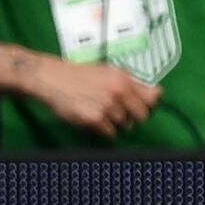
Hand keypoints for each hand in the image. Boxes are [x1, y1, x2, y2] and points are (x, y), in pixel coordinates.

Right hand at [35, 55, 157, 137]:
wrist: (51, 79)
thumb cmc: (79, 75)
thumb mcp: (108, 71)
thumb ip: (129, 82)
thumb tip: (153, 94)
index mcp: (124, 79)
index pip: (153, 97)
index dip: (150, 103)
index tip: (145, 106)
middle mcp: (118, 92)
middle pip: (143, 116)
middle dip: (135, 117)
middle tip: (123, 113)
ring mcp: (107, 107)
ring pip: (125, 125)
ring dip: (117, 123)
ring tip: (103, 112)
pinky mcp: (94, 119)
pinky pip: (110, 133)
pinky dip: (105, 130)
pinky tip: (95, 119)